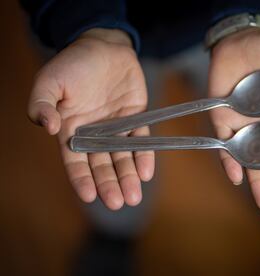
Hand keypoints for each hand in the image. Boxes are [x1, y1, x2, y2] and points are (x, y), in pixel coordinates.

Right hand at [27, 28, 153, 209]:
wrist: (103, 46)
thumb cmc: (73, 63)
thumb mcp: (50, 81)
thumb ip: (42, 104)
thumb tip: (46, 127)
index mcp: (70, 130)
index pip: (75, 161)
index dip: (82, 179)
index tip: (89, 196)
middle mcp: (94, 134)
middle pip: (101, 164)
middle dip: (109, 184)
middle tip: (118, 202)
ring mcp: (116, 128)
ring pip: (122, 157)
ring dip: (128, 177)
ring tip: (134, 196)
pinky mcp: (135, 119)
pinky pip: (141, 140)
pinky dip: (144, 156)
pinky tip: (146, 172)